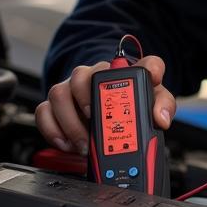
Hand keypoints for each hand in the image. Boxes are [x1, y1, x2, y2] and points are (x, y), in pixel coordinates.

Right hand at [35, 55, 176, 152]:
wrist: (107, 110)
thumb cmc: (127, 105)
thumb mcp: (151, 106)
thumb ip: (163, 107)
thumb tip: (161, 118)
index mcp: (125, 73)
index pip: (144, 62)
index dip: (150, 68)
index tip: (155, 79)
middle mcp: (95, 76)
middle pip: (81, 75)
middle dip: (86, 101)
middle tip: (96, 122)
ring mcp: (72, 89)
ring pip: (58, 93)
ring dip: (69, 122)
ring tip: (83, 143)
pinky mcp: (56, 106)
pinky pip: (44, 112)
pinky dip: (53, 131)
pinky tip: (68, 144)